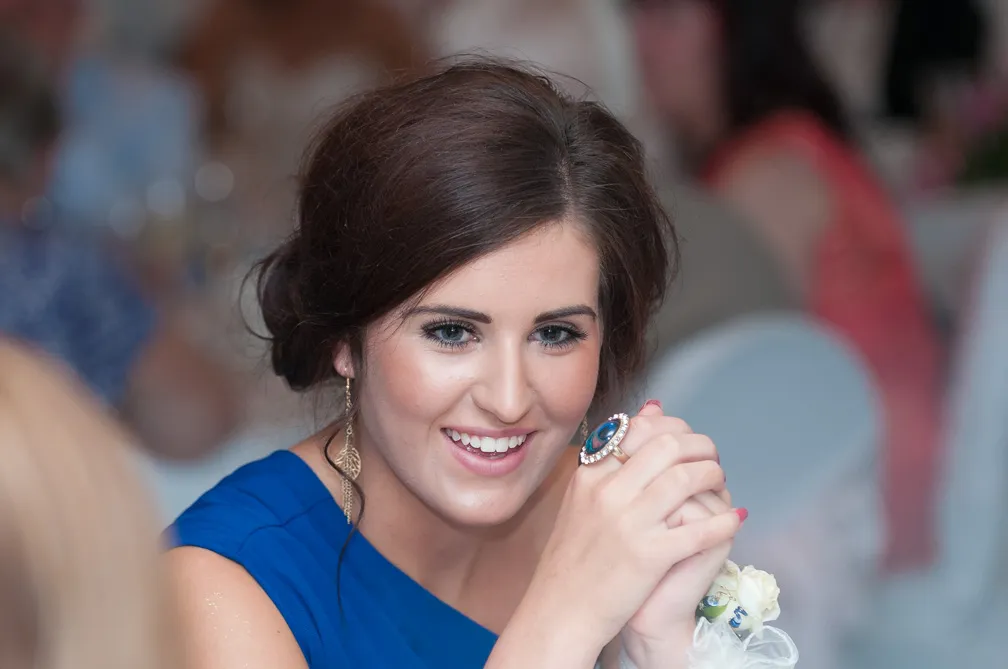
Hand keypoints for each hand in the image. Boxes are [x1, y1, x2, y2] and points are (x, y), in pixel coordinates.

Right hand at [502, 403, 741, 664]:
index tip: (687, 439)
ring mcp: (628, 523)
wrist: (560, 608)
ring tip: (719, 481)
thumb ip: (614, 455)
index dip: (674, 428)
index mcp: (590, 475)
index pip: (640, 430)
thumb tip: (653, 408)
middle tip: (711, 456)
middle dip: (699, 446)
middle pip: (667, 447)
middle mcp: (607, 492)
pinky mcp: (648, 556)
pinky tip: (733, 520)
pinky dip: (722, 522)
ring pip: (685, 479)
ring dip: (712, 475)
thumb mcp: (583, 496)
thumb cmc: (574, 555)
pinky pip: (698, 531)